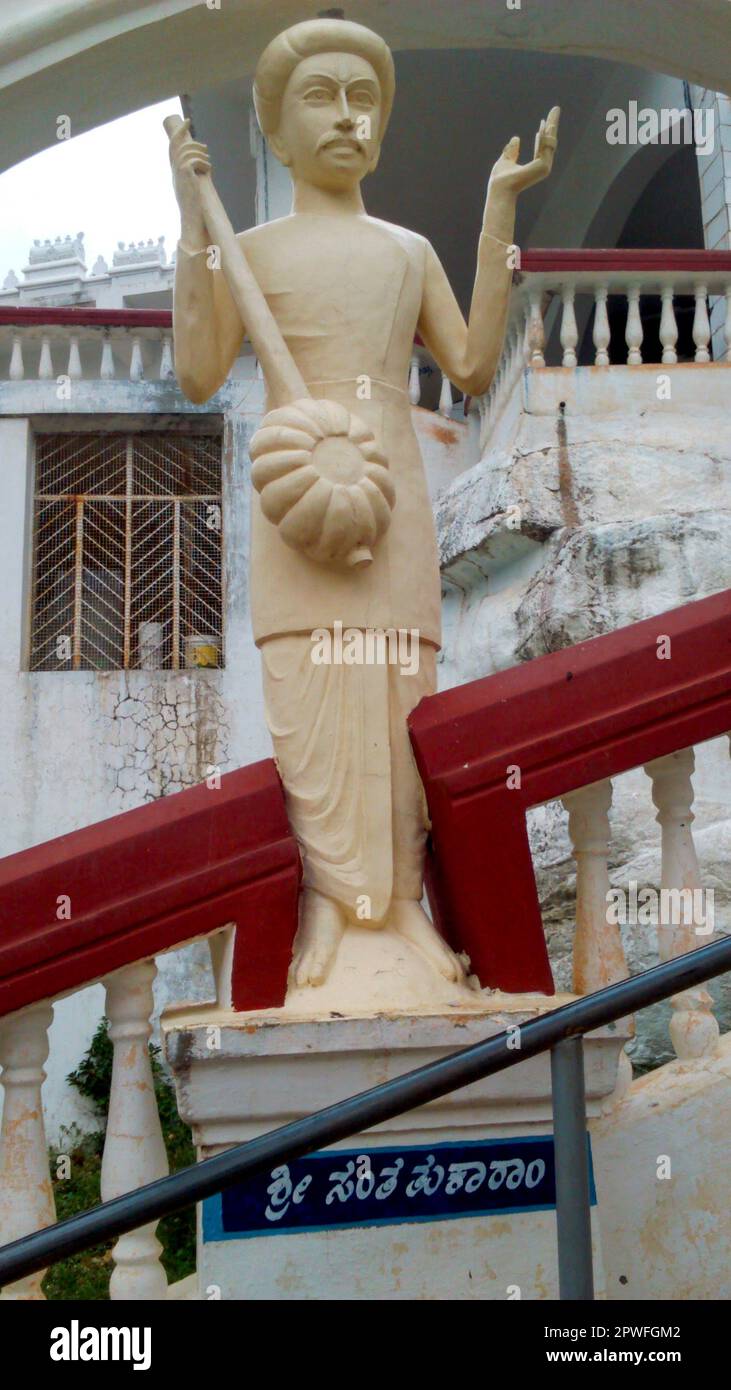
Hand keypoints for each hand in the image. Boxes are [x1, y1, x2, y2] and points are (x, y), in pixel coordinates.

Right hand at [168, 117, 211, 245]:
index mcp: (176, 171)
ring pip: (188, 151)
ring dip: (201, 154)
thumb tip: (204, 162)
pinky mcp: (186, 176)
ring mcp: (179, 173)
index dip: (179, 133)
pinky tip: (207, 171)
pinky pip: (194, 160)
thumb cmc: (196, 206)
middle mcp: (175, 170)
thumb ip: (196, 173)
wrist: (193, 219)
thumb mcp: (195, 186)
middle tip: (204, 145)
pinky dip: (203, 163)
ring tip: (208, 164)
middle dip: (185, 132)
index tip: (187, 122)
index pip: (173, 147)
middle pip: (175, 143)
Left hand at [488, 106, 559, 197]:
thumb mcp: (506, 160)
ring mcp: (544, 167)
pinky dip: (544, 136)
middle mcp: (542, 166)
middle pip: (550, 141)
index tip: (543, 120)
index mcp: (535, 166)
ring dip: (551, 126)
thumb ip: (511, 151)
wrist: (499, 190)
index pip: (542, 145)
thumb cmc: (500, 180)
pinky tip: (543, 125)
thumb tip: (515, 138)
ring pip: (550, 142)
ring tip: (553, 112)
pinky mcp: (543, 167)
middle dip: (552, 124)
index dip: (544, 132)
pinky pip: (545, 146)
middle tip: (556, 109)